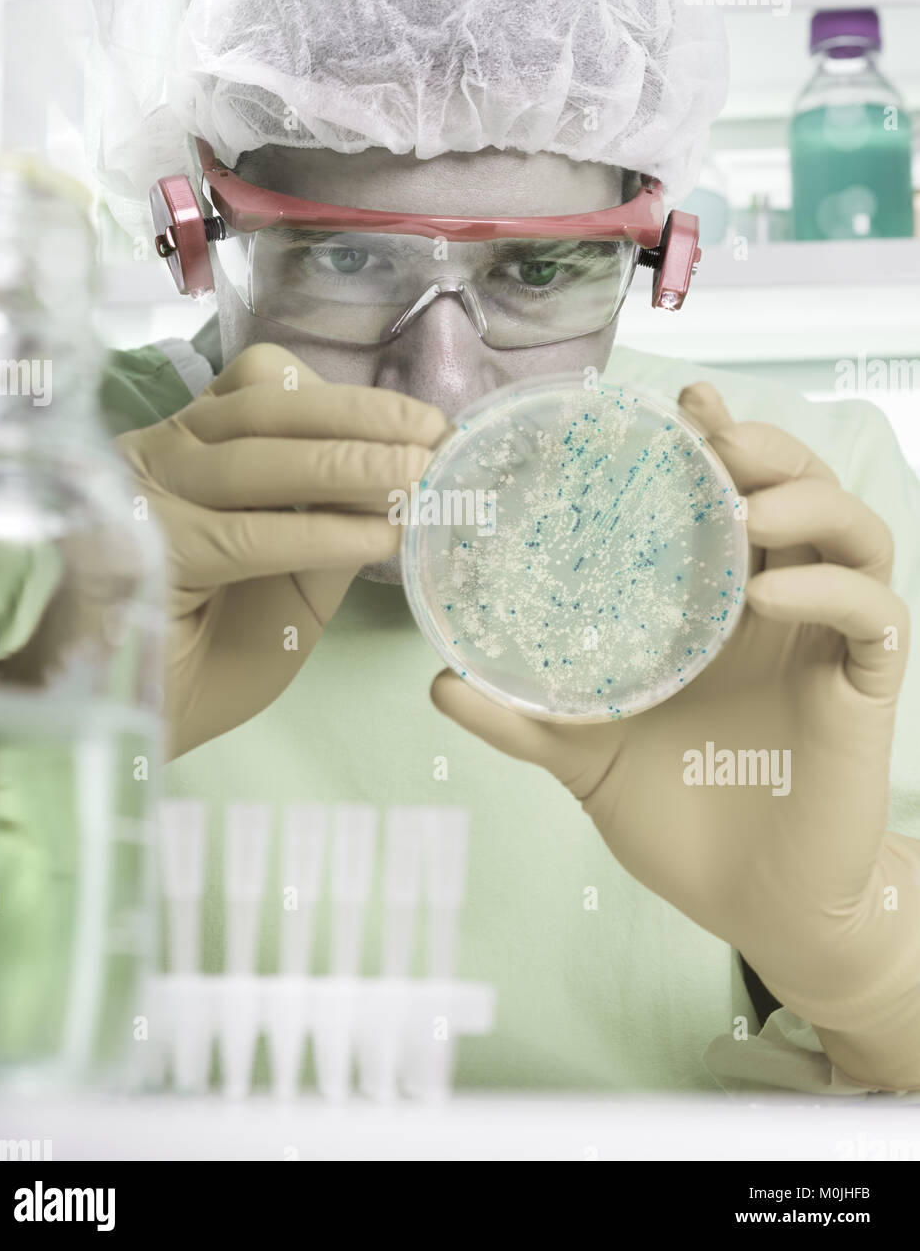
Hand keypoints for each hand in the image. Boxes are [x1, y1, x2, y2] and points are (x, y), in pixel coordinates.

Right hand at [117, 343, 447, 757]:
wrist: (144, 726)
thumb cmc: (215, 653)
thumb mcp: (295, 582)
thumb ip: (334, 529)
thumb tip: (405, 482)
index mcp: (192, 446)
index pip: (262, 386)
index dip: (345, 399)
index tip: (423, 422)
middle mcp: (161, 455)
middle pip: (265, 407)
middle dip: (360, 419)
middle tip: (433, 438)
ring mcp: (144, 498)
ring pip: (254, 458)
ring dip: (348, 465)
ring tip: (419, 480)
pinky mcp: (143, 554)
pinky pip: (245, 535)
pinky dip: (320, 534)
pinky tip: (380, 540)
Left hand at [432, 383, 917, 1039]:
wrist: (752, 906)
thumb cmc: (678, 817)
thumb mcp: (586, 756)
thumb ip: (522, 718)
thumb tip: (439, 679)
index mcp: (718, 605)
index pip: (731, 495)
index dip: (716, 439)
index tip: (678, 404)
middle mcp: (778, 608)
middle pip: (800, 489)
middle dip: (764, 449)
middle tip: (712, 440)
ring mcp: (825, 642)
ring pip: (854, 531)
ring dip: (805, 503)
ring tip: (745, 510)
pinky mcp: (863, 687)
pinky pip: (872, 613)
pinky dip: (827, 590)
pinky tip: (765, 597)